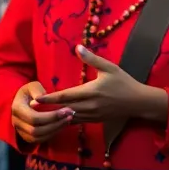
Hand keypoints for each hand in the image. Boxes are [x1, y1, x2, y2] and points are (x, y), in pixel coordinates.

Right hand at [11, 81, 72, 145]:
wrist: (24, 100)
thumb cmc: (31, 91)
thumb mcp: (33, 86)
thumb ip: (37, 91)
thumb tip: (38, 100)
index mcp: (17, 108)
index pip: (34, 118)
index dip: (51, 116)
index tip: (65, 111)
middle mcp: (16, 122)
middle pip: (36, 130)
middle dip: (55, 124)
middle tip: (70, 115)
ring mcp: (20, 131)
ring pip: (38, 137)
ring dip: (55, 130)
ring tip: (68, 120)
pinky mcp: (27, 136)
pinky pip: (39, 140)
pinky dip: (51, 134)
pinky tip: (61, 125)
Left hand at [36, 46, 167, 123]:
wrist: (138, 102)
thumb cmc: (123, 82)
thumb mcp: (109, 67)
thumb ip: (92, 59)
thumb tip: (77, 47)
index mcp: (92, 91)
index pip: (66, 96)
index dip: (49, 98)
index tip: (36, 98)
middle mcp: (90, 106)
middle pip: (63, 108)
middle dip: (47, 109)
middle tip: (31, 108)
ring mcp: (92, 115)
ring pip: (69, 117)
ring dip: (54, 116)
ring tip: (39, 115)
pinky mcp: (94, 121)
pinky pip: (76, 122)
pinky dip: (65, 120)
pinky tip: (56, 119)